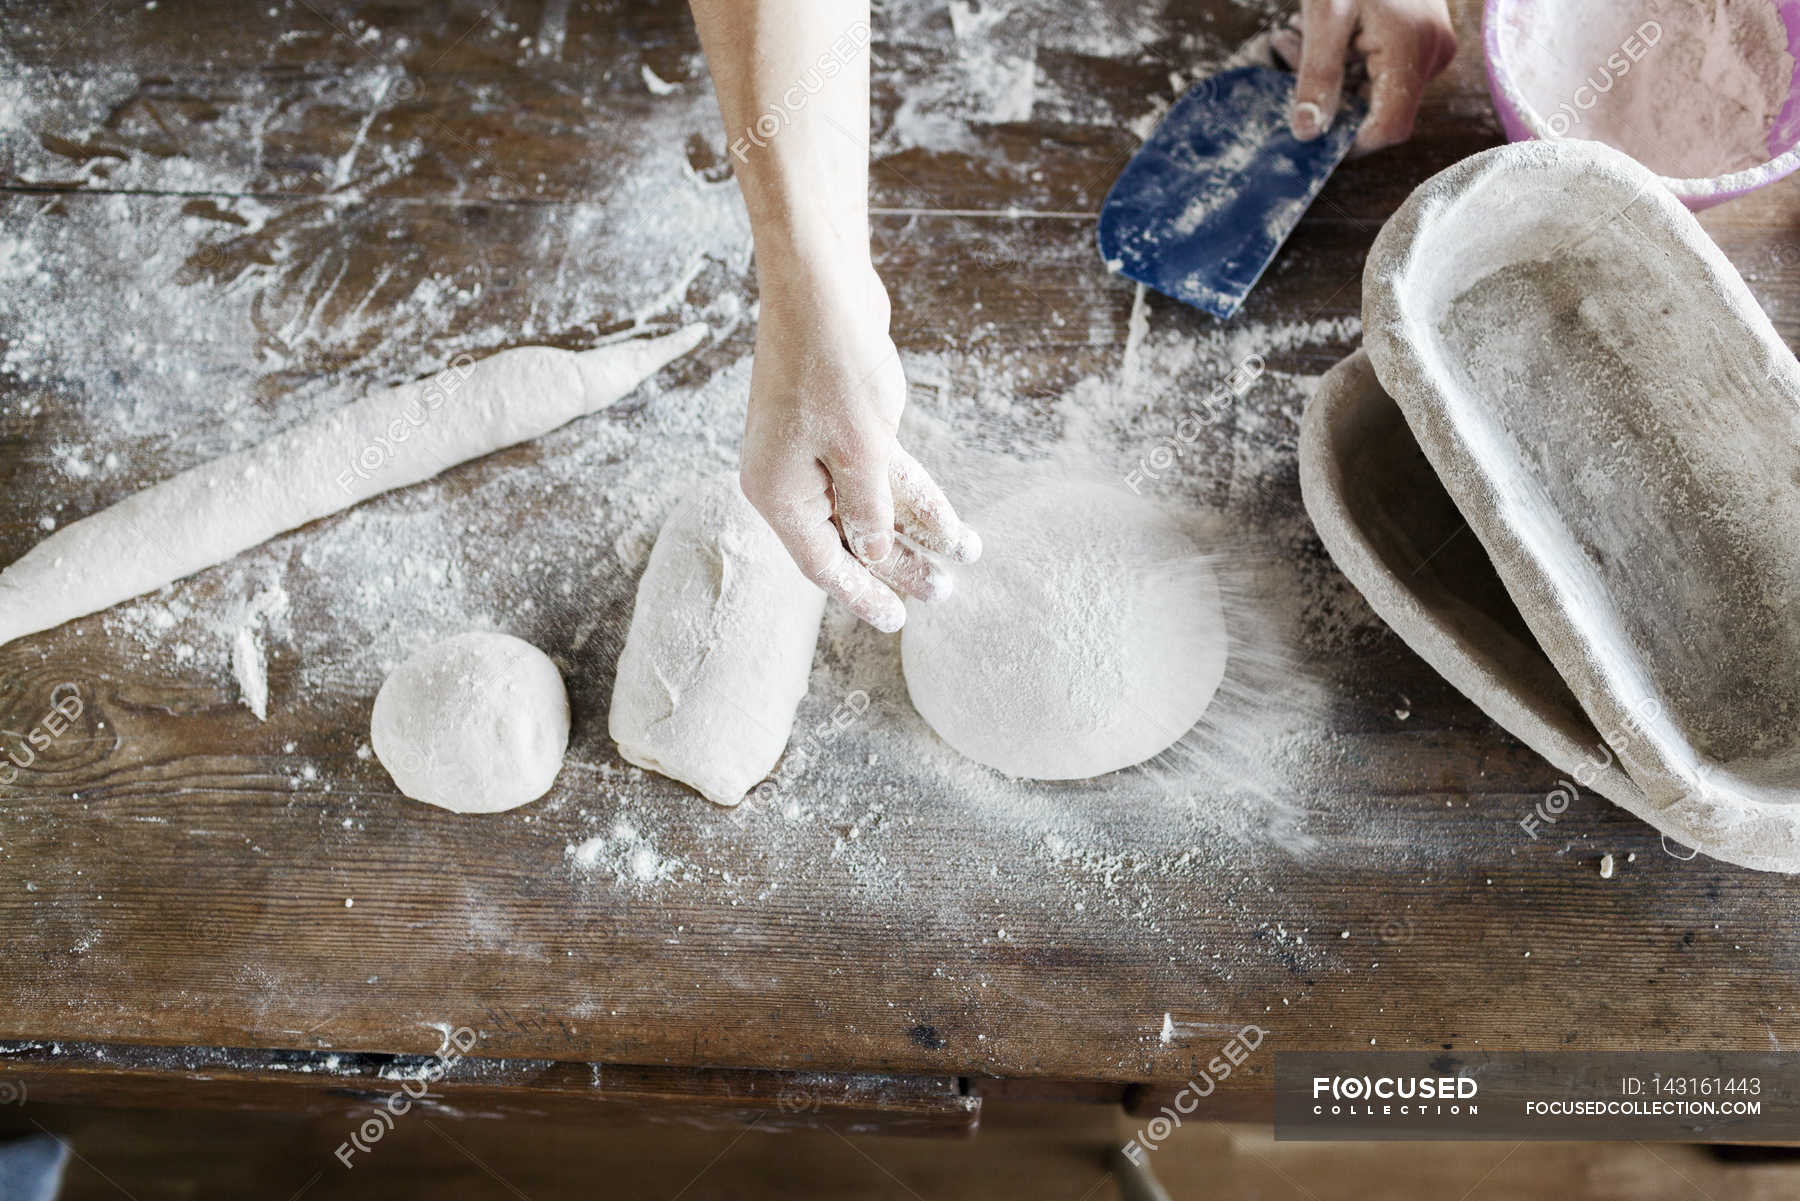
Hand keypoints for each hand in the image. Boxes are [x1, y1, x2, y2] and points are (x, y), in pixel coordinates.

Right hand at [740, 247, 979, 632]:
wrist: (821, 285)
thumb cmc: (831, 365)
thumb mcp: (861, 451)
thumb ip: (871, 511)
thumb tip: (876, 553)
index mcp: (779, 494)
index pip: (824, 565)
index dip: (865, 595)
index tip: (900, 621)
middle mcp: (790, 478)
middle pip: (850, 539)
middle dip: (902, 565)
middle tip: (946, 590)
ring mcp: (813, 450)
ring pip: (870, 505)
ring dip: (917, 529)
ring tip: (963, 554)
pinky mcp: (840, 424)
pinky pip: (879, 472)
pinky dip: (912, 491)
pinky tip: (950, 515)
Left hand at [1278, 0, 1456, 153]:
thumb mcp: (1325, 16)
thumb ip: (1318, 76)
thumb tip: (1307, 132)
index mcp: (1413, 51)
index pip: (1389, 128)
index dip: (1349, 141)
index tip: (1310, 131)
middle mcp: (1434, 55)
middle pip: (1380, 109)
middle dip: (1329, 97)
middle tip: (1288, 54)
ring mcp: (1434, 47)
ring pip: (1377, 89)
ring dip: (1332, 75)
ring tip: (1294, 35)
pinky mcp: (1425, 39)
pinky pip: (1384, 69)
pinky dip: (1348, 61)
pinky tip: (1324, 33)